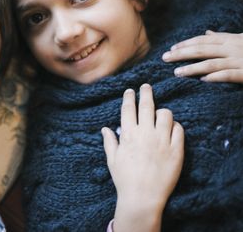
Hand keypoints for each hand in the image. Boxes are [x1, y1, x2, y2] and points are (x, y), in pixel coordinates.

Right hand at [101, 84, 183, 231]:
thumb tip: (105, 129)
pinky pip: (179, 130)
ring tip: (160, 113)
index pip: (128, 109)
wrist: (142, 197)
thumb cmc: (124, 179)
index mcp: (128, 134)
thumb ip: (109, 142)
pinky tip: (171, 128)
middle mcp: (145, 134)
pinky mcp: (176, 150)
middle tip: (146, 87)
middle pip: (147, 106)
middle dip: (146, 93)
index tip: (130, 91)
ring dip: (162, 111)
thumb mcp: (112, 159)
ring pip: (165, 115)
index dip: (129, 97)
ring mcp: (162, 141)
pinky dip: (175, 126)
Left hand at [162, 31, 242, 82]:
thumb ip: (225, 37)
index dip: (186, 44)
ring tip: (177, 72)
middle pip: (202, 50)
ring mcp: (240, 60)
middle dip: (182, 54)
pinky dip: (215, 77)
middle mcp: (233, 48)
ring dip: (192, 68)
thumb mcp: (241, 40)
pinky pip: (229, 75)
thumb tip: (208, 33)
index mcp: (231, 40)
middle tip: (165, 58)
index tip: (171, 48)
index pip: (203, 41)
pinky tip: (202, 80)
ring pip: (211, 64)